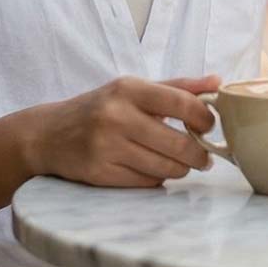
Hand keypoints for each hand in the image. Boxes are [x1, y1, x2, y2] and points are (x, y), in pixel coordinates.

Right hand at [20, 75, 219, 187]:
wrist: (48, 134)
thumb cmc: (100, 108)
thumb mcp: (133, 89)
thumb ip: (178, 86)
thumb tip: (219, 83)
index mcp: (129, 89)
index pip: (182, 103)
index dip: (205, 119)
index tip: (208, 127)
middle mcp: (116, 116)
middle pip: (179, 145)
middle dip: (199, 154)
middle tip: (203, 156)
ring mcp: (107, 147)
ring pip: (166, 169)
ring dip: (179, 169)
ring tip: (177, 162)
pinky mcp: (100, 174)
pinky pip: (147, 183)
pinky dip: (156, 179)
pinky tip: (150, 169)